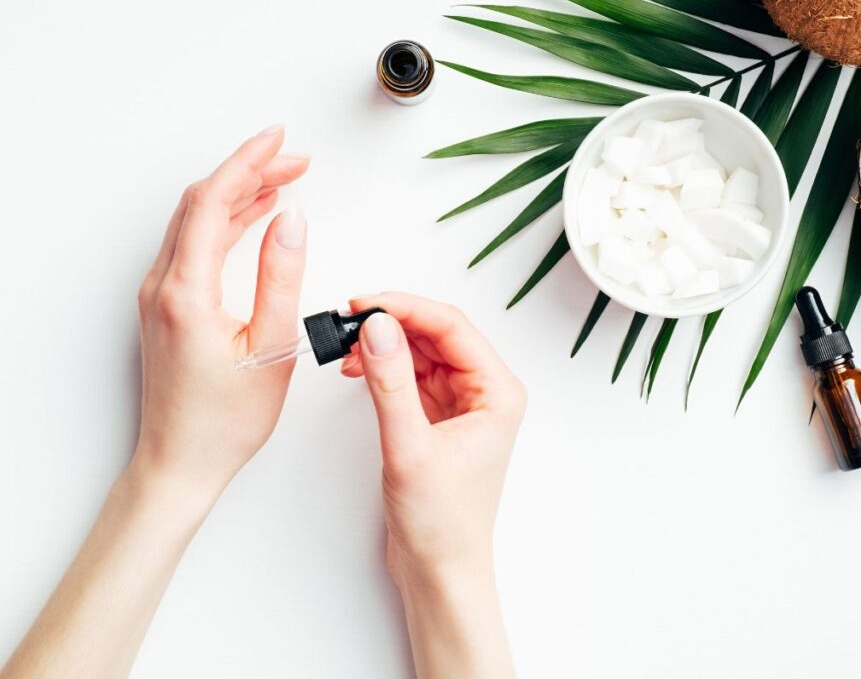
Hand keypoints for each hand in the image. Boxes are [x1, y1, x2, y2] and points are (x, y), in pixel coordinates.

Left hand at [134, 125, 309, 503]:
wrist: (181, 461)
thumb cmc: (224, 420)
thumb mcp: (271, 349)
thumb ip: (281, 278)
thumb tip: (291, 222)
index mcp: (186, 291)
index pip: (214, 202)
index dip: (248, 162)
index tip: (278, 140)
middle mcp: (163, 286)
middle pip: (202, 202)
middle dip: (248, 170)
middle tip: (293, 158)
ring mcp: (160, 294)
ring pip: (196, 221)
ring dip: (238, 194)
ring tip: (281, 180)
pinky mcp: (166, 306)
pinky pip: (194, 245)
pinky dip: (225, 221)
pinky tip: (253, 218)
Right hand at [341, 294, 526, 582]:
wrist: (439, 570)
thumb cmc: (442, 521)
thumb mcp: (409, 446)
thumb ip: (390, 382)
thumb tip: (377, 327)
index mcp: (498, 392)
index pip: (452, 327)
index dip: (406, 308)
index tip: (365, 303)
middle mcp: (485, 393)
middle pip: (437, 335)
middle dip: (393, 324)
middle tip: (349, 320)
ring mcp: (463, 405)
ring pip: (422, 353)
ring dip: (386, 346)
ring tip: (348, 348)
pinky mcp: (439, 419)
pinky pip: (412, 377)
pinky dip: (385, 369)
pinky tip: (359, 369)